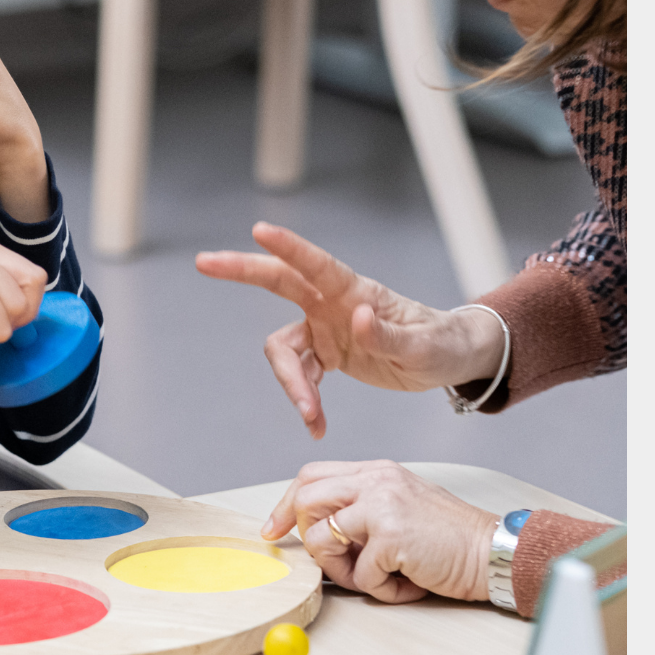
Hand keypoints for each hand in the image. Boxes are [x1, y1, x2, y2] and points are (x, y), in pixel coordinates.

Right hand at [195, 222, 505, 437]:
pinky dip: (304, 402)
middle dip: (240, 271)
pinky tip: (318, 423)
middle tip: (204, 262)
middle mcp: (332, 305)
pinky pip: (300, 377)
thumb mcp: (425, 347)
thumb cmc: (443, 344)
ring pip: (284, 350)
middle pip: (277, 282)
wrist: (450, 361)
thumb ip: (387, 334)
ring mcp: (325, 328)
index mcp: (356, 292)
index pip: (316, 265)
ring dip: (291, 384)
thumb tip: (357, 318)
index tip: (259, 231)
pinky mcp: (325, 353)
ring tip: (312, 417)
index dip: (288, 248)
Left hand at [262, 460, 496, 603]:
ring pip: (320, 539)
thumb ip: (361, 507)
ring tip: (377, 578)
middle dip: (309, 538)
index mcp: (375, 471)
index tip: (274, 530)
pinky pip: (358, 574)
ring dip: (342, 572)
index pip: (310, 475)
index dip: (286, 504)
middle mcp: (375, 480)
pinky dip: (379, 589)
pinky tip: (407, 584)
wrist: (495, 552)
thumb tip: (315, 530)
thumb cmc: (449, 540)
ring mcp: (381, 504)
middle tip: (336, 565)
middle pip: (306, 500)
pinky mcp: (391, 535)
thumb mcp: (399, 506)